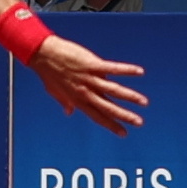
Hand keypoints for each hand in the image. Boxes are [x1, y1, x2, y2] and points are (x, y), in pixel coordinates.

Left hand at [31, 35, 146, 132]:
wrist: (42, 54)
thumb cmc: (49, 73)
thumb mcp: (55, 92)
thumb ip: (65, 102)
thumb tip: (68, 112)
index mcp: (78, 100)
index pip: (98, 116)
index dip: (111, 125)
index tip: (124, 133)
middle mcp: (85, 92)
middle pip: (108, 108)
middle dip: (125, 116)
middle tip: (139, 123)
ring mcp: (90, 79)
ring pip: (114, 90)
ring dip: (130, 97)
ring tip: (144, 102)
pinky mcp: (92, 65)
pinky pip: (113, 68)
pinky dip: (127, 70)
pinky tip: (140, 72)